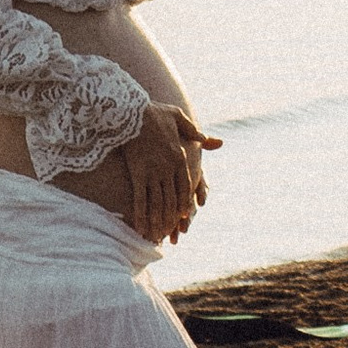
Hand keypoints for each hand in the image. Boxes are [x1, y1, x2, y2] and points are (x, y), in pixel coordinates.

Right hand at [121, 104, 220, 245]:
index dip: (184, 203)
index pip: (185, 186)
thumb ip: (196, 133)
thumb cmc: (155, 113)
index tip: (183, 216)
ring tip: (157, 235)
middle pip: (172, 199)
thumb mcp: (179, 118)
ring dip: (158, 221)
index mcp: (179, 156)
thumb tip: (217, 141)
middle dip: (171, 218)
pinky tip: (140, 227)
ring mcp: (152, 172)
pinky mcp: (137, 174)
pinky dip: (141, 215)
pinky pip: (140, 199)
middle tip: (171, 233)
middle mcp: (168, 168)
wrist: (131, 111)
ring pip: (157, 203)